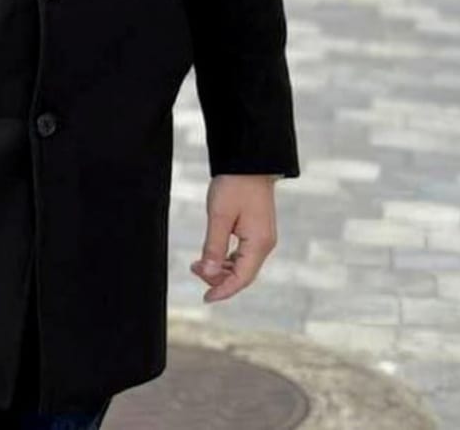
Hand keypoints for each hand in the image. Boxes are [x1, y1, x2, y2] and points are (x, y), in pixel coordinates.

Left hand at [189, 174, 277, 302]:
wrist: (249, 161)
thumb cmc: (234, 184)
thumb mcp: (219, 215)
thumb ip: (213, 246)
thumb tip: (208, 274)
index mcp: (259, 243)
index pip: (242, 279)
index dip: (223, 291)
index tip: (205, 299)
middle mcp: (264, 244)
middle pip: (242, 274)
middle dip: (218, 278)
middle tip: (194, 268)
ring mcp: (262, 237)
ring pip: (242, 265)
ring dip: (221, 268)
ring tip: (198, 263)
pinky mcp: (258, 230)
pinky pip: (243, 253)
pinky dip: (227, 258)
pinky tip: (211, 254)